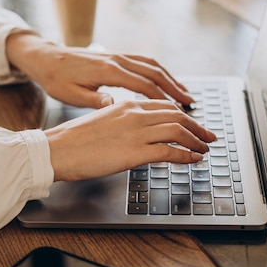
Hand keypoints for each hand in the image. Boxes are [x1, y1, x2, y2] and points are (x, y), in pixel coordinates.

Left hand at [6, 33, 193, 108]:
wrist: (45, 57)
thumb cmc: (56, 79)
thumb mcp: (70, 94)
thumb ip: (93, 99)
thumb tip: (113, 104)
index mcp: (108, 70)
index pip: (143, 85)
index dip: (163, 98)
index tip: (178, 111)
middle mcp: (116, 60)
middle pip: (154, 73)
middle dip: (174, 88)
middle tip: (191, 103)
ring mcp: (117, 56)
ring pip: (152, 65)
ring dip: (170, 78)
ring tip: (184, 93)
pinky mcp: (115, 56)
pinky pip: (143, 62)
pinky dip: (158, 71)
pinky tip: (164, 81)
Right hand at [44, 99, 217, 180]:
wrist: (58, 150)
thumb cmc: (73, 141)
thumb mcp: (101, 123)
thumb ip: (121, 123)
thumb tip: (133, 132)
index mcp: (126, 106)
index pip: (163, 106)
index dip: (182, 115)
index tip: (192, 124)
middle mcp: (134, 115)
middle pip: (176, 116)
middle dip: (197, 127)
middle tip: (208, 136)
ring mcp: (135, 133)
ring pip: (177, 131)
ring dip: (195, 140)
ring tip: (204, 149)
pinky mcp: (134, 152)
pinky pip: (169, 151)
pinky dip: (186, 155)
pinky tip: (193, 160)